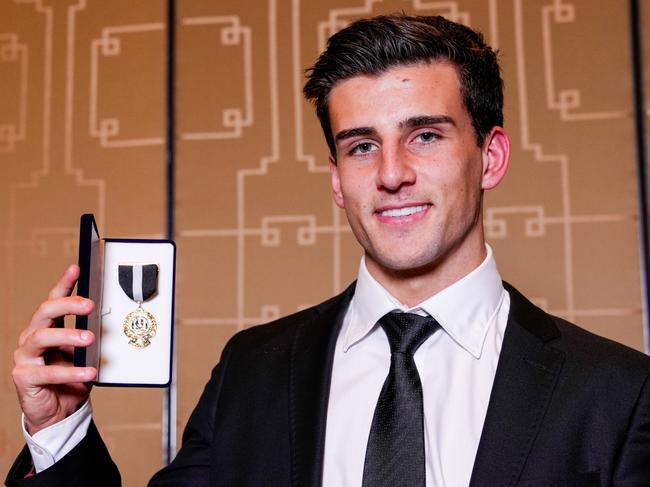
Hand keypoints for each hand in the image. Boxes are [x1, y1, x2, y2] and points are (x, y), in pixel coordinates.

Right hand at [12, 265, 97, 434]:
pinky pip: (47, 372)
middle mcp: (32, 337)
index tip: (77, 268)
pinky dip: (71, 371)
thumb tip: (108, 321)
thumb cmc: (72, 378)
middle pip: (45, 312)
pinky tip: (89, 372)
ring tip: (90, 338)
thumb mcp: (84, 354)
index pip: (54, 299)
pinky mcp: (24, 377)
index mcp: (48, 327)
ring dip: (68, 335)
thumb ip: (90, 337)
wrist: (59, 412)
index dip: (65, 283)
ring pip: (41, 336)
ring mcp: (25, 356)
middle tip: (90, 305)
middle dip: (68, 304)